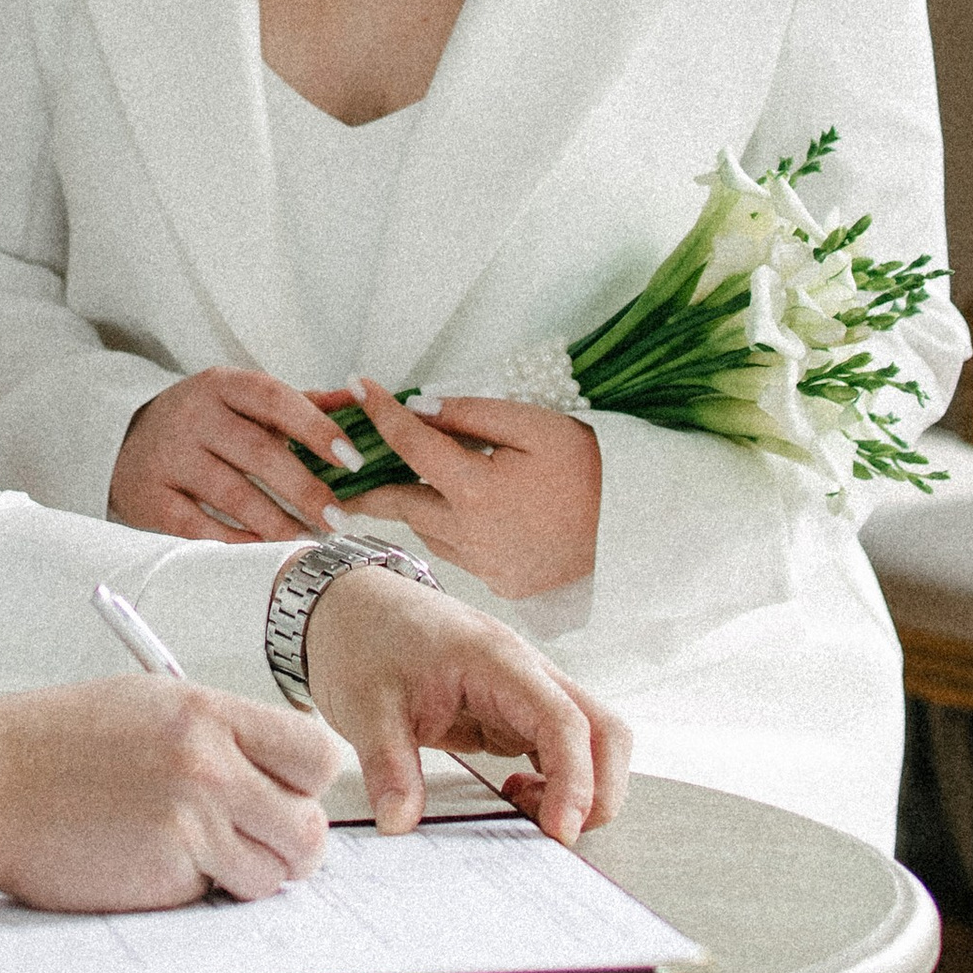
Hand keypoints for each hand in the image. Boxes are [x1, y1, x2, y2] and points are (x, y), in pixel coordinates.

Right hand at [0, 681, 345, 908]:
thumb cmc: (55, 744)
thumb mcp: (147, 706)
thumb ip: (220, 732)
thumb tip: (281, 770)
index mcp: (206, 714)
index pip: (318, 753)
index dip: (310, 781)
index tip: (288, 791)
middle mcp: (207, 768)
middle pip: (311, 826)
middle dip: (292, 842)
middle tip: (256, 838)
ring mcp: (187, 827)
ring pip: (274, 873)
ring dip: (248, 875)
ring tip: (200, 853)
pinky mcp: (163, 878)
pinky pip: (215, 895)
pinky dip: (196, 890)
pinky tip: (152, 862)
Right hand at [110, 367, 347, 540]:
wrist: (121, 441)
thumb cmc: (200, 422)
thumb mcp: (241, 401)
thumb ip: (298, 403)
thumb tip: (358, 398)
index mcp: (221, 385)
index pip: (274, 399)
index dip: (316, 428)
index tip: (351, 459)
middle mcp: (192, 416)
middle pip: (258, 453)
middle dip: (305, 489)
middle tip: (339, 518)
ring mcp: (169, 456)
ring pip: (232, 494)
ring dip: (277, 522)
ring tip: (309, 540)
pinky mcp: (151, 496)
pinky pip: (199, 525)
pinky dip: (235, 540)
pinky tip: (264, 550)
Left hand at [302, 562, 628, 845]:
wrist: (347, 605)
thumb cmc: (362, 639)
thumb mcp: (362, 706)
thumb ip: (387, 765)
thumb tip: (400, 822)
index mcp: (496, 659)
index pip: (563, 721)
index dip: (574, 781)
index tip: (559, 831)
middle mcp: (525, 672)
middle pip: (604, 731)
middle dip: (599, 790)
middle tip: (553, 833)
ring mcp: (524, 690)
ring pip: (590, 740)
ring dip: (578, 786)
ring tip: (519, 810)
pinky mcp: (513, 709)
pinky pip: (558, 748)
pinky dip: (554, 781)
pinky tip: (513, 795)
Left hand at [337, 381, 601, 599]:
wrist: (635, 530)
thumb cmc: (590, 469)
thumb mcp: (534, 426)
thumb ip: (472, 415)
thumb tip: (420, 408)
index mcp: (476, 490)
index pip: (410, 443)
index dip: (381, 413)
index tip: (359, 388)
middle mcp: (469, 534)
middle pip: (400, 503)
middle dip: (367, 486)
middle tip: (337, 475)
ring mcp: (484, 565)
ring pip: (426, 532)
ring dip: (411, 507)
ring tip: (395, 485)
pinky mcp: (500, 584)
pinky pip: (456, 553)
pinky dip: (445, 530)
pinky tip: (452, 513)